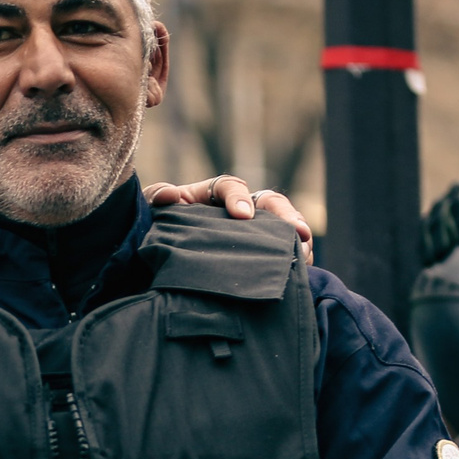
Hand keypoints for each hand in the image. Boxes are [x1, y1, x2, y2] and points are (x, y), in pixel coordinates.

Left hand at [143, 175, 314, 242]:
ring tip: (306, 254)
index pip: (230, 186)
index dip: (238, 197)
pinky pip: (283, 252)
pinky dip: (295, 259)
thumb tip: (170, 194)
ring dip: (298, 238)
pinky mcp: (260, 252)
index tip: (242, 215)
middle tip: (298, 232)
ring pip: (283, 227)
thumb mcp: (152, 211)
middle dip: (286, 215)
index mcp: (213, 193)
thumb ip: (157, 198)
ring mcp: (253, 231)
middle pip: (270, 202)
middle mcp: (239, 208)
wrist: (159, 258)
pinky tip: (302, 273)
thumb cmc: (159, 227)